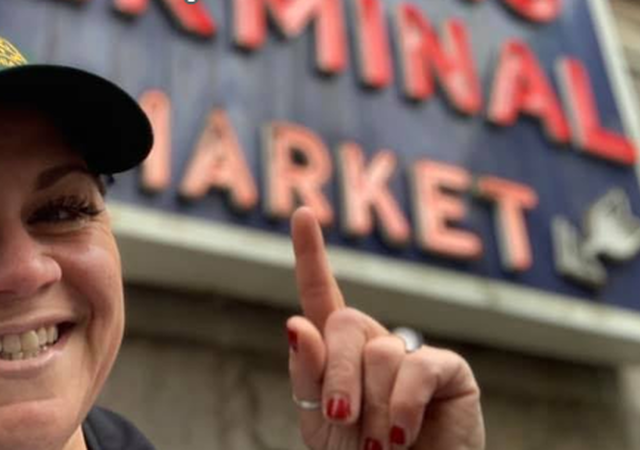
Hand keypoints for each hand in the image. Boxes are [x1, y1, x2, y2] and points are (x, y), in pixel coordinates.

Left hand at [287, 207, 484, 449]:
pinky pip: (417, 367)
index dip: (310, 255)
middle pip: (344, 324)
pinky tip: (402, 434)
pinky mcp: (449, 370)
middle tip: (340, 419)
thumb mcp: (318, 422)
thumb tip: (296, 324)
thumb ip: (307, 375)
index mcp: (338, 351)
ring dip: (373, 407)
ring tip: (381, 443)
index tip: (301, 213)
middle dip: (335, 375)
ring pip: (379, 352)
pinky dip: (402, 405)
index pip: (321, 294)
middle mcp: (375, 342)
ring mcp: (412, 353)